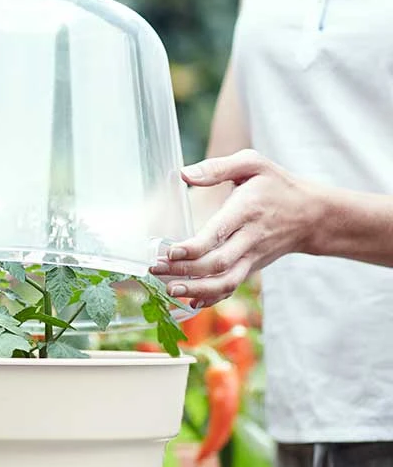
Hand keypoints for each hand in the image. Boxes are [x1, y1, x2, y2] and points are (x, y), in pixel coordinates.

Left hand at [150, 149, 321, 306]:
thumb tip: (182, 173)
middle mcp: (250, 238)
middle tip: (155, 269)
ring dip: (197, 290)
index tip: (170, 252)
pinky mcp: (252, 268)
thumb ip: (217, 168)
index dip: (193, 248)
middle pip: (217, 263)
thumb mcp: (253, 164)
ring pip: (226, 282)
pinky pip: (232, 288)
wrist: (312, 214)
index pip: (218, 234)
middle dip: (185, 271)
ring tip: (170, 290)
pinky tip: (191, 302)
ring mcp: (252, 257)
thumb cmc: (277, 185)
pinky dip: (212, 298)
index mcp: (246, 210)